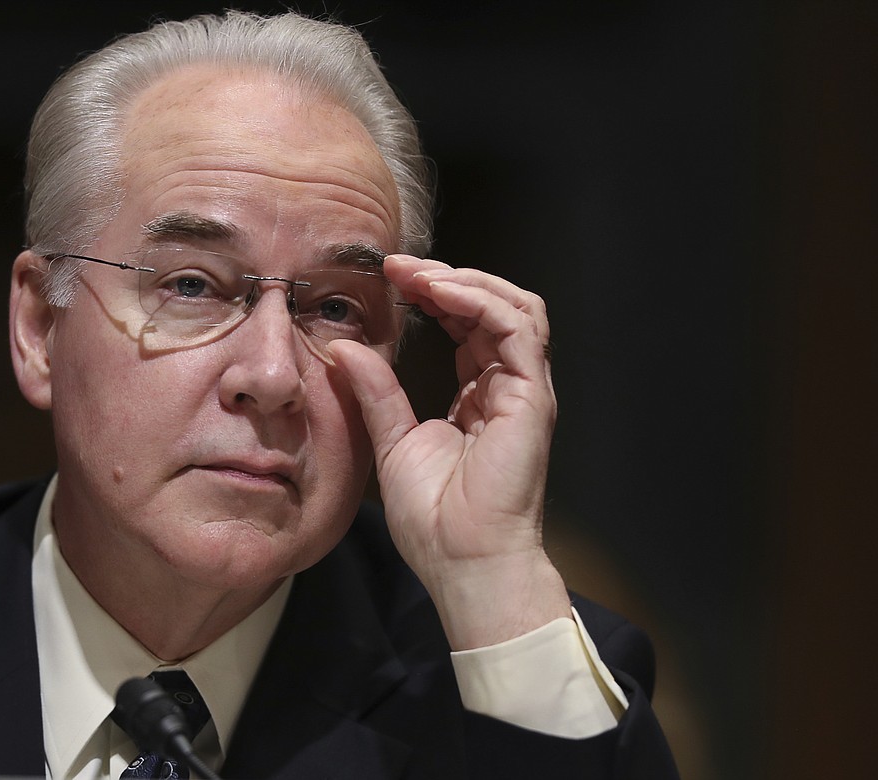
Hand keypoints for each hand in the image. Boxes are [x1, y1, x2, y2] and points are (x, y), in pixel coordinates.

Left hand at [328, 255, 570, 649]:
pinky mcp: (531, 397)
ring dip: (465, 280)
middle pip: (492, 306)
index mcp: (478, 394)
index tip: (388, 279)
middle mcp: (506, 386)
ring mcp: (523, 390)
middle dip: (445, 277)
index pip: (466, 324)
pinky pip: (517, 328)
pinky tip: (439, 293)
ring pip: (515, 306)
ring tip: (418, 275)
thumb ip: (377, 392)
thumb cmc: (434, 518)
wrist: (464, 562)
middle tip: (398, 267)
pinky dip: (480, 301)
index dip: (433, 294)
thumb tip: (346, 348)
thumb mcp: (392, 440)